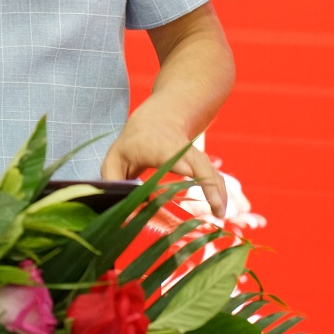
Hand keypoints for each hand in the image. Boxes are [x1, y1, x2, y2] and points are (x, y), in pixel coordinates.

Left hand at [99, 107, 226, 217]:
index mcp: (156, 147)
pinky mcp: (202, 162)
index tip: (192, 179)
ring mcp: (193, 155)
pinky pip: (214, 176)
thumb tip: (119, 209)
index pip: (172, 157)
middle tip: (217, 211)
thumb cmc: (132, 143)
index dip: (183, 168)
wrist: (158, 119)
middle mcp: (180, 149)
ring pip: (210, 170)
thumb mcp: (114, 158)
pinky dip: (220, 191)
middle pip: (199, 164)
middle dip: (210, 184)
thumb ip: (113, 181)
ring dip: (218, 192)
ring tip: (220, 214)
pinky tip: (220, 208)